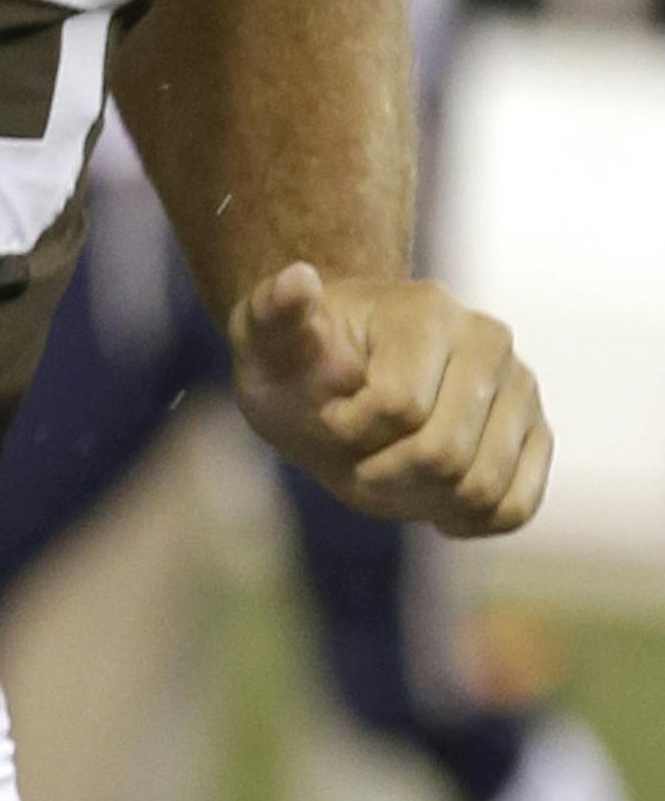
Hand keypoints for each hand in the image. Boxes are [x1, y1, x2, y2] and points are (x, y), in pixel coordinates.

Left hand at [229, 263, 550, 536]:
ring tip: (388, 465)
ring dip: (420, 499)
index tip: (326, 410)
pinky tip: (428, 496)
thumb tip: (297, 281)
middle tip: (354, 449)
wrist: (333, 380)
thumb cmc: (296, 361)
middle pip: (444, 455)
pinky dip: (466, 519)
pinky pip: (514, 508)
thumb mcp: (265, 338)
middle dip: (383, 472)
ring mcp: (520, 388)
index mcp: (428, 309)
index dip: (348, 430)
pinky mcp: (535, 435)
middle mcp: (488, 340)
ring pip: (482, 488)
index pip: (398, 407)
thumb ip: (273, 312)